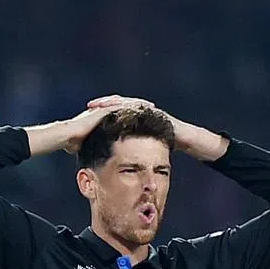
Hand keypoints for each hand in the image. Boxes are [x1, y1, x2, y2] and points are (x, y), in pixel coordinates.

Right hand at [24, 102, 140, 156]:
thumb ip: (97, 149)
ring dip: (138, 104)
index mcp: (104, 119)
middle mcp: (104, 111)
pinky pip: (119, 105)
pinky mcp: (101, 110)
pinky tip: (141, 107)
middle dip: (140, 108)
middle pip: (126, 107)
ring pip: (124, 104)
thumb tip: (100, 162)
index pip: (122, 115)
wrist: (65, 136)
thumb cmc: (73, 143)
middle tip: (154, 109)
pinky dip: (130, 106)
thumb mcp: (91, 147)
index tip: (148, 119)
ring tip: (151, 106)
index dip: (135, 116)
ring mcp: (102, 109)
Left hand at [86, 95, 227, 160]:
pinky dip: (127, 104)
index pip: (112, 116)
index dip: (99, 118)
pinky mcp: (151, 108)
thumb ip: (132, 154)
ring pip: (124, 102)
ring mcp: (144, 108)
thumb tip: (117, 166)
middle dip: (102, 106)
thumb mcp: (144, 151)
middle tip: (87, 107)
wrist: (184, 138)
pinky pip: (136, 104)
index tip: (85, 121)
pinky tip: (118, 106)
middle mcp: (137, 112)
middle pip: (115, 106)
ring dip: (111, 102)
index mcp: (132, 122)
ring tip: (99, 104)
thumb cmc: (166, 146)